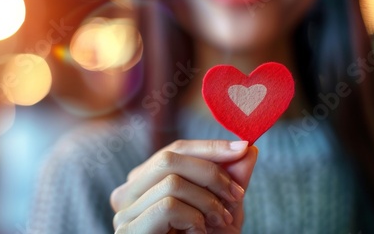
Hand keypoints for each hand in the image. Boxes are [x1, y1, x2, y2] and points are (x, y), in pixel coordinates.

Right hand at [110, 140, 257, 232]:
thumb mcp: (223, 208)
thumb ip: (232, 180)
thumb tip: (248, 149)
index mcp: (145, 182)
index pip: (175, 150)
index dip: (210, 147)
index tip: (243, 148)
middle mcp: (128, 193)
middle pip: (169, 158)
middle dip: (211, 173)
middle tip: (236, 195)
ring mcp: (125, 212)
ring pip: (171, 182)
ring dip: (207, 201)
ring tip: (220, 222)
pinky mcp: (130, 230)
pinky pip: (168, 207)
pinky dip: (193, 218)